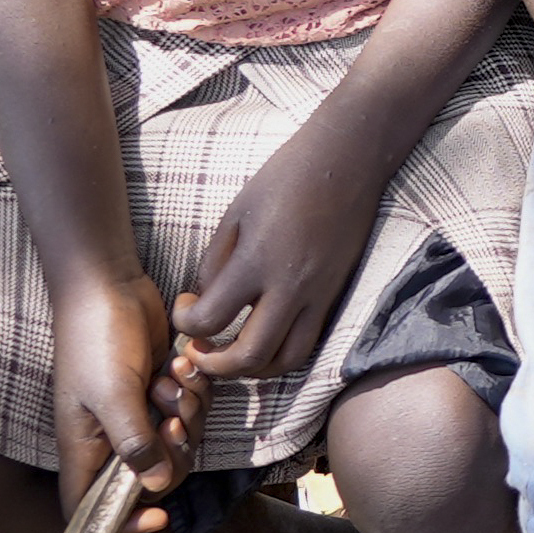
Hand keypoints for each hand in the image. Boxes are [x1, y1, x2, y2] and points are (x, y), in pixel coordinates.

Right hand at [49, 270, 198, 532]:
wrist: (109, 286)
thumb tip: (154, 489)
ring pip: (179, 441)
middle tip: (173, 417)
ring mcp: (138, 414)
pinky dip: (194, 390)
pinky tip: (183, 362)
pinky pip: (191, 409)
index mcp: (84, 448)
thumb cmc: (95, 339)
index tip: (157, 517)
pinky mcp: (161, 391)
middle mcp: (110, 438)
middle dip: (174, 451)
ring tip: (172, 376)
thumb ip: (132, 443)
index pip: (89, 509)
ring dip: (186, 411)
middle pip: (153, 478)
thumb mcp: (111, 393)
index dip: (120, 525)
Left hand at [172, 137, 382, 384]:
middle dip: (215, 365)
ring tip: (233, 352)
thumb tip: (207, 301)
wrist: (347, 162)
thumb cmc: (284, 179)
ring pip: (286, 361)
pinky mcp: (334, 295)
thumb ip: (215, 264)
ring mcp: (318, 295)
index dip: (186, 322)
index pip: (209, 320)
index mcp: (256, 262)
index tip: (186, 303)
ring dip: (252, 369)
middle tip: (200, 349)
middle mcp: (290, 287)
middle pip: (249, 357)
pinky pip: (309, 342)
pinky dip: (281, 353)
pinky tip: (265, 335)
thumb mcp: (235, 215)